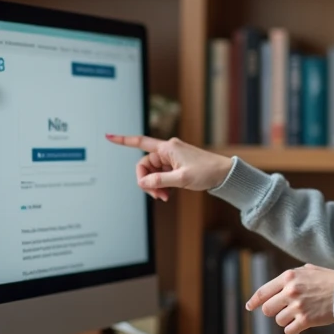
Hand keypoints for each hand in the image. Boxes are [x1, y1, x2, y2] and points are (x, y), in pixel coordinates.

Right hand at [105, 134, 233, 201]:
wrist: (224, 174)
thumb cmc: (207, 172)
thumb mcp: (181, 179)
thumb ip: (160, 181)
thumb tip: (143, 182)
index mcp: (167, 148)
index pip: (141, 142)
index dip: (123, 140)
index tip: (109, 136)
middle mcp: (168, 151)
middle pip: (145, 166)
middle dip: (147, 182)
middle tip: (158, 196)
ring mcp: (172, 159)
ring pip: (153, 173)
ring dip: (156, 186)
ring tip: (165, 197)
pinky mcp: (176, 166)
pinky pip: (161, 176)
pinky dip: (162, 186)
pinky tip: (169, 194)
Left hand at [246, 265, 333, 333]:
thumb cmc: (329, 280)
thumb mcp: (309, 270)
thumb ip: (293, 275)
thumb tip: (280, 282)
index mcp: (288, 277)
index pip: (263, 292)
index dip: (254, 301)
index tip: (249, 307)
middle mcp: (290, 291)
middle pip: (267, 309)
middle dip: (273, 311)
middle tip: (284, 310)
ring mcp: (297, 306)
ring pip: (278, 320)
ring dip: (286, 320)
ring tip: (299, 314)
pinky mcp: (306, 320)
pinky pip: (289, 331)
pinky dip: (293, 330)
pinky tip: (301, 324)